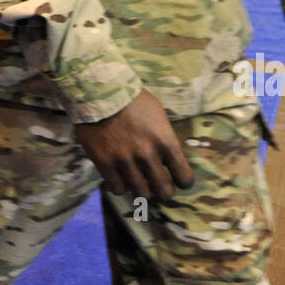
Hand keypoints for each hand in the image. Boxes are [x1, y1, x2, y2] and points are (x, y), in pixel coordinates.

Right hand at [74, 90, 193, 200]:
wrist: (100, 90)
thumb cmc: (132, 99)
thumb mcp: (158, 114)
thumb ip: (165, 138)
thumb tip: (168, 159)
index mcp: (165, 140)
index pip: (184, 177)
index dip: (183, 182)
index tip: (178, 180)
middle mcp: (147, 154)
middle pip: (164, 192)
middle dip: (163, 190)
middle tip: (158, 184)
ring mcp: (125, 160)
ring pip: (141, 194)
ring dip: (142, 189)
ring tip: (139, 181)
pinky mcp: (104, 162)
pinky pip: (118, 188)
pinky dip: (121, 185)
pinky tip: (120, 177)